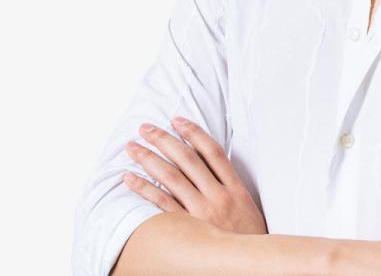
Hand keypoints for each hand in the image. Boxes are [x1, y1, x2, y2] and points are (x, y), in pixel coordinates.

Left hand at [122, 116, 267, 234]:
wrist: (250, 264)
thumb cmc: (248, 236)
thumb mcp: (247, 206)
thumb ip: (229, 185)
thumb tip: (208, 164)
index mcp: (235, 188)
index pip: (212, 152)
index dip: (193, 133)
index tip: (177, 120)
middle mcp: (218, 196)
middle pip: (187, 160)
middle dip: (164, 140)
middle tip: (145, 128)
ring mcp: (201, 213)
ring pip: (171, 178)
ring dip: (149, 159)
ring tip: (132, 148)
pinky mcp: (188, 229)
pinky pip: (161, 205)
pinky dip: (144, 189)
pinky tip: (130, 178)